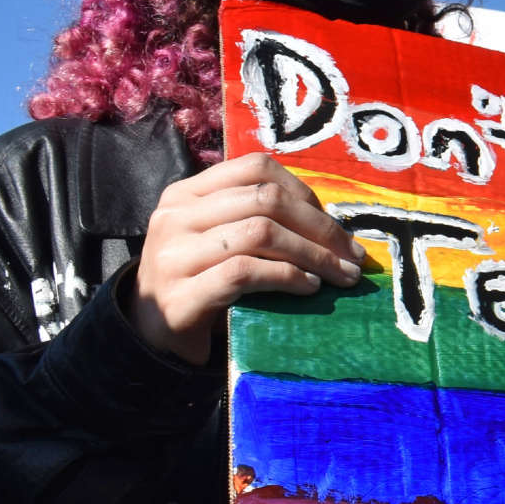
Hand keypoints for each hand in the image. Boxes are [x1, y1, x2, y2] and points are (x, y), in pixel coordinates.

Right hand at [129, 153, 367, 364]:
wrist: (152, 335)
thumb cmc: (201, 282)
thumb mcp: (222, 239)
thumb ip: (258, 219)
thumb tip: (334, 225)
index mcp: (186, 193)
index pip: (255, 168)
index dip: (304, 192)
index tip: (334, 226)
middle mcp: (174, 216)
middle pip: (265, 200)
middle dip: (321, 228)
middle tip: (353, 256)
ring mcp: (172, 255)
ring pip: (260, 233)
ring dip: (313, 255)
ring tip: (340, 276)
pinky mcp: (180, 295)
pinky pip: (246, 272)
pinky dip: (287, 277)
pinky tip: (309, 288)